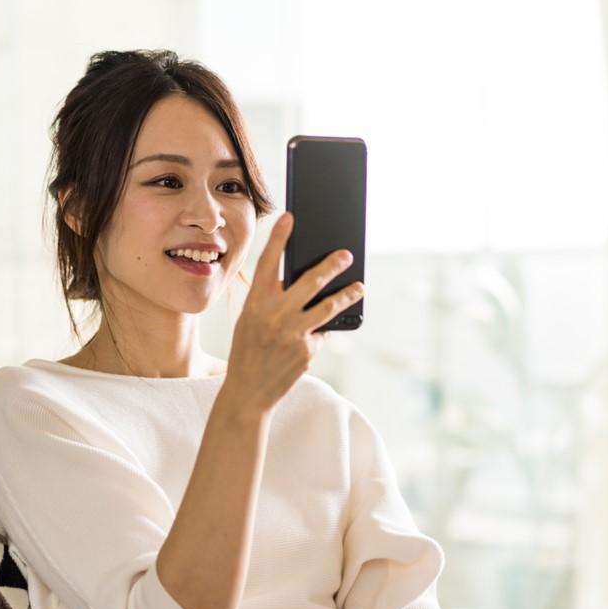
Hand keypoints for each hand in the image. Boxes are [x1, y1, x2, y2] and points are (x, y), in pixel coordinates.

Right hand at [223, 211, 362, 411]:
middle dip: (331, 265)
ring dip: (346, 295)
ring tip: (358, 287)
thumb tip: (301, 283)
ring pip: (328, 307)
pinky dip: (322, 332)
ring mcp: (292, 333)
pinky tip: (317, 335)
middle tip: (346, 254)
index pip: (267, 263)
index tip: (290, 216)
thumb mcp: (250, 321)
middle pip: (309, 281)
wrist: (248, 391)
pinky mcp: (307, 350)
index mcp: (255, 303)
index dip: (279, 238)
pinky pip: (322, 333)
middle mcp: (274, 315)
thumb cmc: (249, 351)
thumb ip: (271, 302)